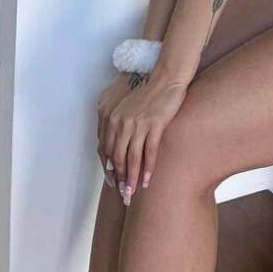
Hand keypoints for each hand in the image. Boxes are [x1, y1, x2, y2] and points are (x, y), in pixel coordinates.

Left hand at [99, 70, 187, 204]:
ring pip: (132, 157)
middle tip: (122, 193)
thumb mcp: (127, 107)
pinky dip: (148, 168)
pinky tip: (147, 179)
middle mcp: (122, 122)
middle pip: (117, 157)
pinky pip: (149, 151)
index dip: (108, 168)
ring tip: (132, 192)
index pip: (106, 150)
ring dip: (131, 178)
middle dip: (119, 178)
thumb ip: (120, 124)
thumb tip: (117, 147)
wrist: (166, 78)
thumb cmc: (148, 92)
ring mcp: (138, 123)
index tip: (112, 181)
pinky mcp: (155, 124)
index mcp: (112, 118)